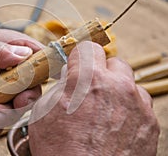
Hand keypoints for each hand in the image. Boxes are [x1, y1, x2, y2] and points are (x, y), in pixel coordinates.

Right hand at [28, 42, 158, 155]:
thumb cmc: (60, 151)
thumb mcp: (44, 112)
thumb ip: (60, 86)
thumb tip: (71, 76)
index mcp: (89, 79)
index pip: (88, 48)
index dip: (80, 58)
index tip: (77, 67)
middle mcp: (118, 87)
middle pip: (114, 62)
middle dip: (101, 72)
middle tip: (90, 89)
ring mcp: (137, 105)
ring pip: (130, 84)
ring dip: (117, 91)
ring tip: (104, 111)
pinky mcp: (150, 124)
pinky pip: (140, 106)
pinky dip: (128, 110)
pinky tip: (114, 126)